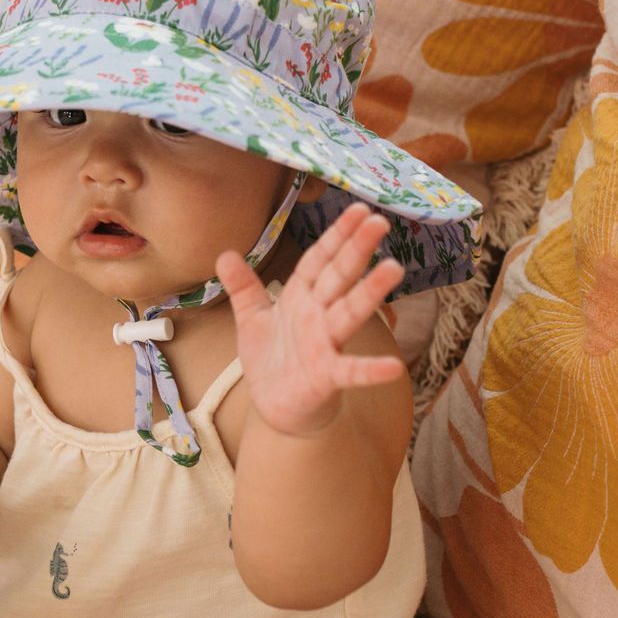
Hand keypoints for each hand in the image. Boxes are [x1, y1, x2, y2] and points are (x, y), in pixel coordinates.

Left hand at [216, 203, 405, 438]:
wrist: (278, 407)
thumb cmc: (272, 359)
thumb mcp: (252, 318)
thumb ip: (243, 287)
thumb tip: (224, 254)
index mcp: (300, 297)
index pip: (320, 260)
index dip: (336, 235)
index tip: (358, 209)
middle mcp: (317, 315)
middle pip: (338, 277)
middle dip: (356, 250)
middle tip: (379, 221)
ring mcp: (325, 344)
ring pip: (349, 313)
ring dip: (369, 292)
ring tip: (392, 268)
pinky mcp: (327, 377)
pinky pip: (350, 372)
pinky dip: (369, 370)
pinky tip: (393, 367)